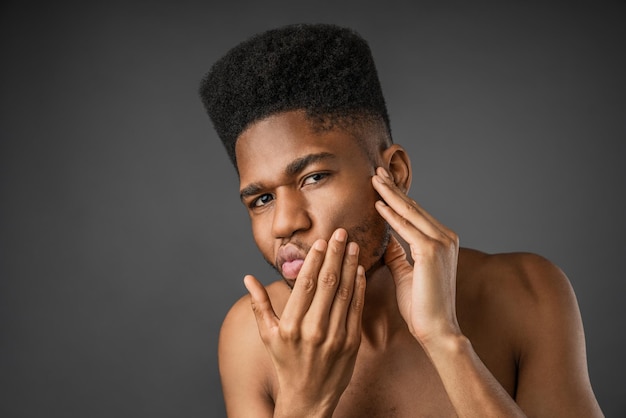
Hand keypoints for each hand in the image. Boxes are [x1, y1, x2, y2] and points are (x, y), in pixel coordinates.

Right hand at [244, 228, 365, 416]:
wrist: (309, 397)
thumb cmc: (285, 362)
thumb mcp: (267, 335)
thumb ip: (259, 304)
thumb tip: (248, 278)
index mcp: (290, 325)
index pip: (306, 284)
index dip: (315, 260)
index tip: (321, 241)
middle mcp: (313, 330)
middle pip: (328, 283)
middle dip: (336, 254)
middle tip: (342, 233)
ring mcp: (335, 336)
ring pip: (345, 292)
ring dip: (350, 266)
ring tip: (353, 246)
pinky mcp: (351, 342)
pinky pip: (356, 308)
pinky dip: (359, 287)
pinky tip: (360, 270)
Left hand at [372, 167, 461, 346]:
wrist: (436, 329)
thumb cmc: (421, 305)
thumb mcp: (406, 272)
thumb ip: (398, 253)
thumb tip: (387, 239)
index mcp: (443, 241)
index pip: (416, 214)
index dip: (399, 197)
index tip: (383, 183)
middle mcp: (446, 237)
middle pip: (413, 207)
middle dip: (394, 188)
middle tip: (377, 171)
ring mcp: (441, 243)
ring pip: (410, 212)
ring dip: (391, 194)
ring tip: (375, 179)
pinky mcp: (431, 251)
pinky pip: (406, 227)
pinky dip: (391, 215)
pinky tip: (378, 204)